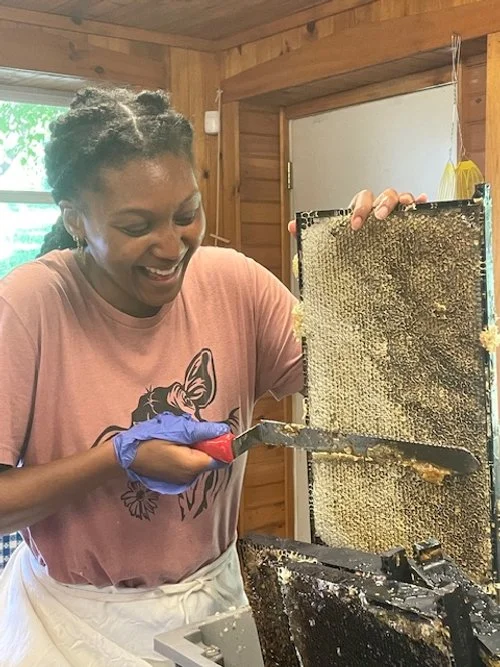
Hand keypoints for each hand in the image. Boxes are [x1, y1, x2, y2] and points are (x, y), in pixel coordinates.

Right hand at [113, 412, 229, 493]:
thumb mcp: (177, 430)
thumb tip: (224, 430)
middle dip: (206, 444)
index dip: (222, 444)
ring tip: (179, 438)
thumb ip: (202, 432)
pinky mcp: (176, 478)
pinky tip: (174, 446)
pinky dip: (188, 454)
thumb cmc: (149, 440)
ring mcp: (183, 480)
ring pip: (201, 461)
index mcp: (193, 465)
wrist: (125, 455)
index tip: (213, 431)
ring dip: (196, 448)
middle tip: (190, 432)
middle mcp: (191, 477)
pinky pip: (191, 465)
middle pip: (211, 459)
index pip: (221, 457)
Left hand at [287, 188, 427, 235]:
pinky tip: (424, 203)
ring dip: (402, 201)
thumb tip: (291, 226)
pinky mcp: (410, 221)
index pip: (360, 200)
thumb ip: (310, 234)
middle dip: (380, 204)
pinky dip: (422, 203)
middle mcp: (378, 208)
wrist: (362, 264)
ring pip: (401, 197)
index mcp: (360, 211)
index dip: (359, 209)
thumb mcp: (329, 245)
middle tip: (378, 220)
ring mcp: (396, 213)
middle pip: (383, 195)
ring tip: (403, 210)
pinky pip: (418, 208)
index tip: (355, 226)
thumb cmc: (348, 249)